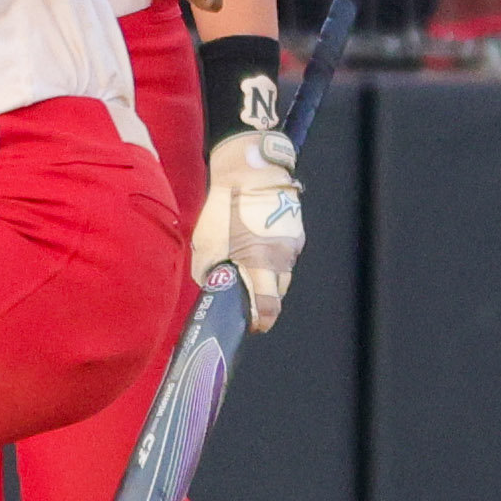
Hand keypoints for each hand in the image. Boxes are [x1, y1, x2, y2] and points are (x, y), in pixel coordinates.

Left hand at [192, 127, 303, 333]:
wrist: (250, 174)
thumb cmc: (225, 209)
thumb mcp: (206, 242)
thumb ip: (209, 269)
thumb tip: (211, 285)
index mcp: (260, 264)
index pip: (269, 305)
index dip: (262, 320)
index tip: (253, 325)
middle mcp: (281, 258)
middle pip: (276, 293)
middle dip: (262, 300)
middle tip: (246, 301)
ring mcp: (291, 245)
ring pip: (281, 274)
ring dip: (267, 279)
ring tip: (249, 272)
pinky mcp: (294, 233)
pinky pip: (284, 255)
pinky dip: (272, 259)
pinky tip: (257, 249)